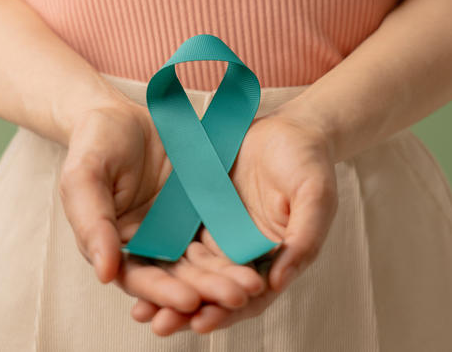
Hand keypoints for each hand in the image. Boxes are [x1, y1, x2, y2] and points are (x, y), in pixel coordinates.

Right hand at [59, 96, 265, 319]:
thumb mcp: (84, 175)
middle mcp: (150, 244)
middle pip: (179, 276)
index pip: (140, 278)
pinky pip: (222, 229)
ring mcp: (178, 227)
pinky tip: (260, 254)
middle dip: (208, 289)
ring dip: (229, 275)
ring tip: (255, 285)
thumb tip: (104, 272)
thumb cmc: (95, 143)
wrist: (122, 112)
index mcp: (116, 245)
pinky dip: (238, 245)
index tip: (189, 300)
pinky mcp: (202, 208)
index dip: (163, 292)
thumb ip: (91, 221)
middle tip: (238, 297)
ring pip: (205, 259)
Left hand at [129, 107, 339, 333]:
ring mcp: (219, 233)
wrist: (288, 126)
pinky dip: (159, 253)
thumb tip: (279, 283)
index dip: (227, 310)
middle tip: (160, 325)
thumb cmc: (308, 162)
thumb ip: (304, 238)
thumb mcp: (315, 196)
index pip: (249, 295)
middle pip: (213, 289)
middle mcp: (243, 252)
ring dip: (167, 291)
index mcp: (273, 257)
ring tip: (140, 311)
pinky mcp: (199, 210)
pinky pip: (176, 236)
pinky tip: (135, 263)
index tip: (202, 322)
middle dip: (187, 310)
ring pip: (190, 269)